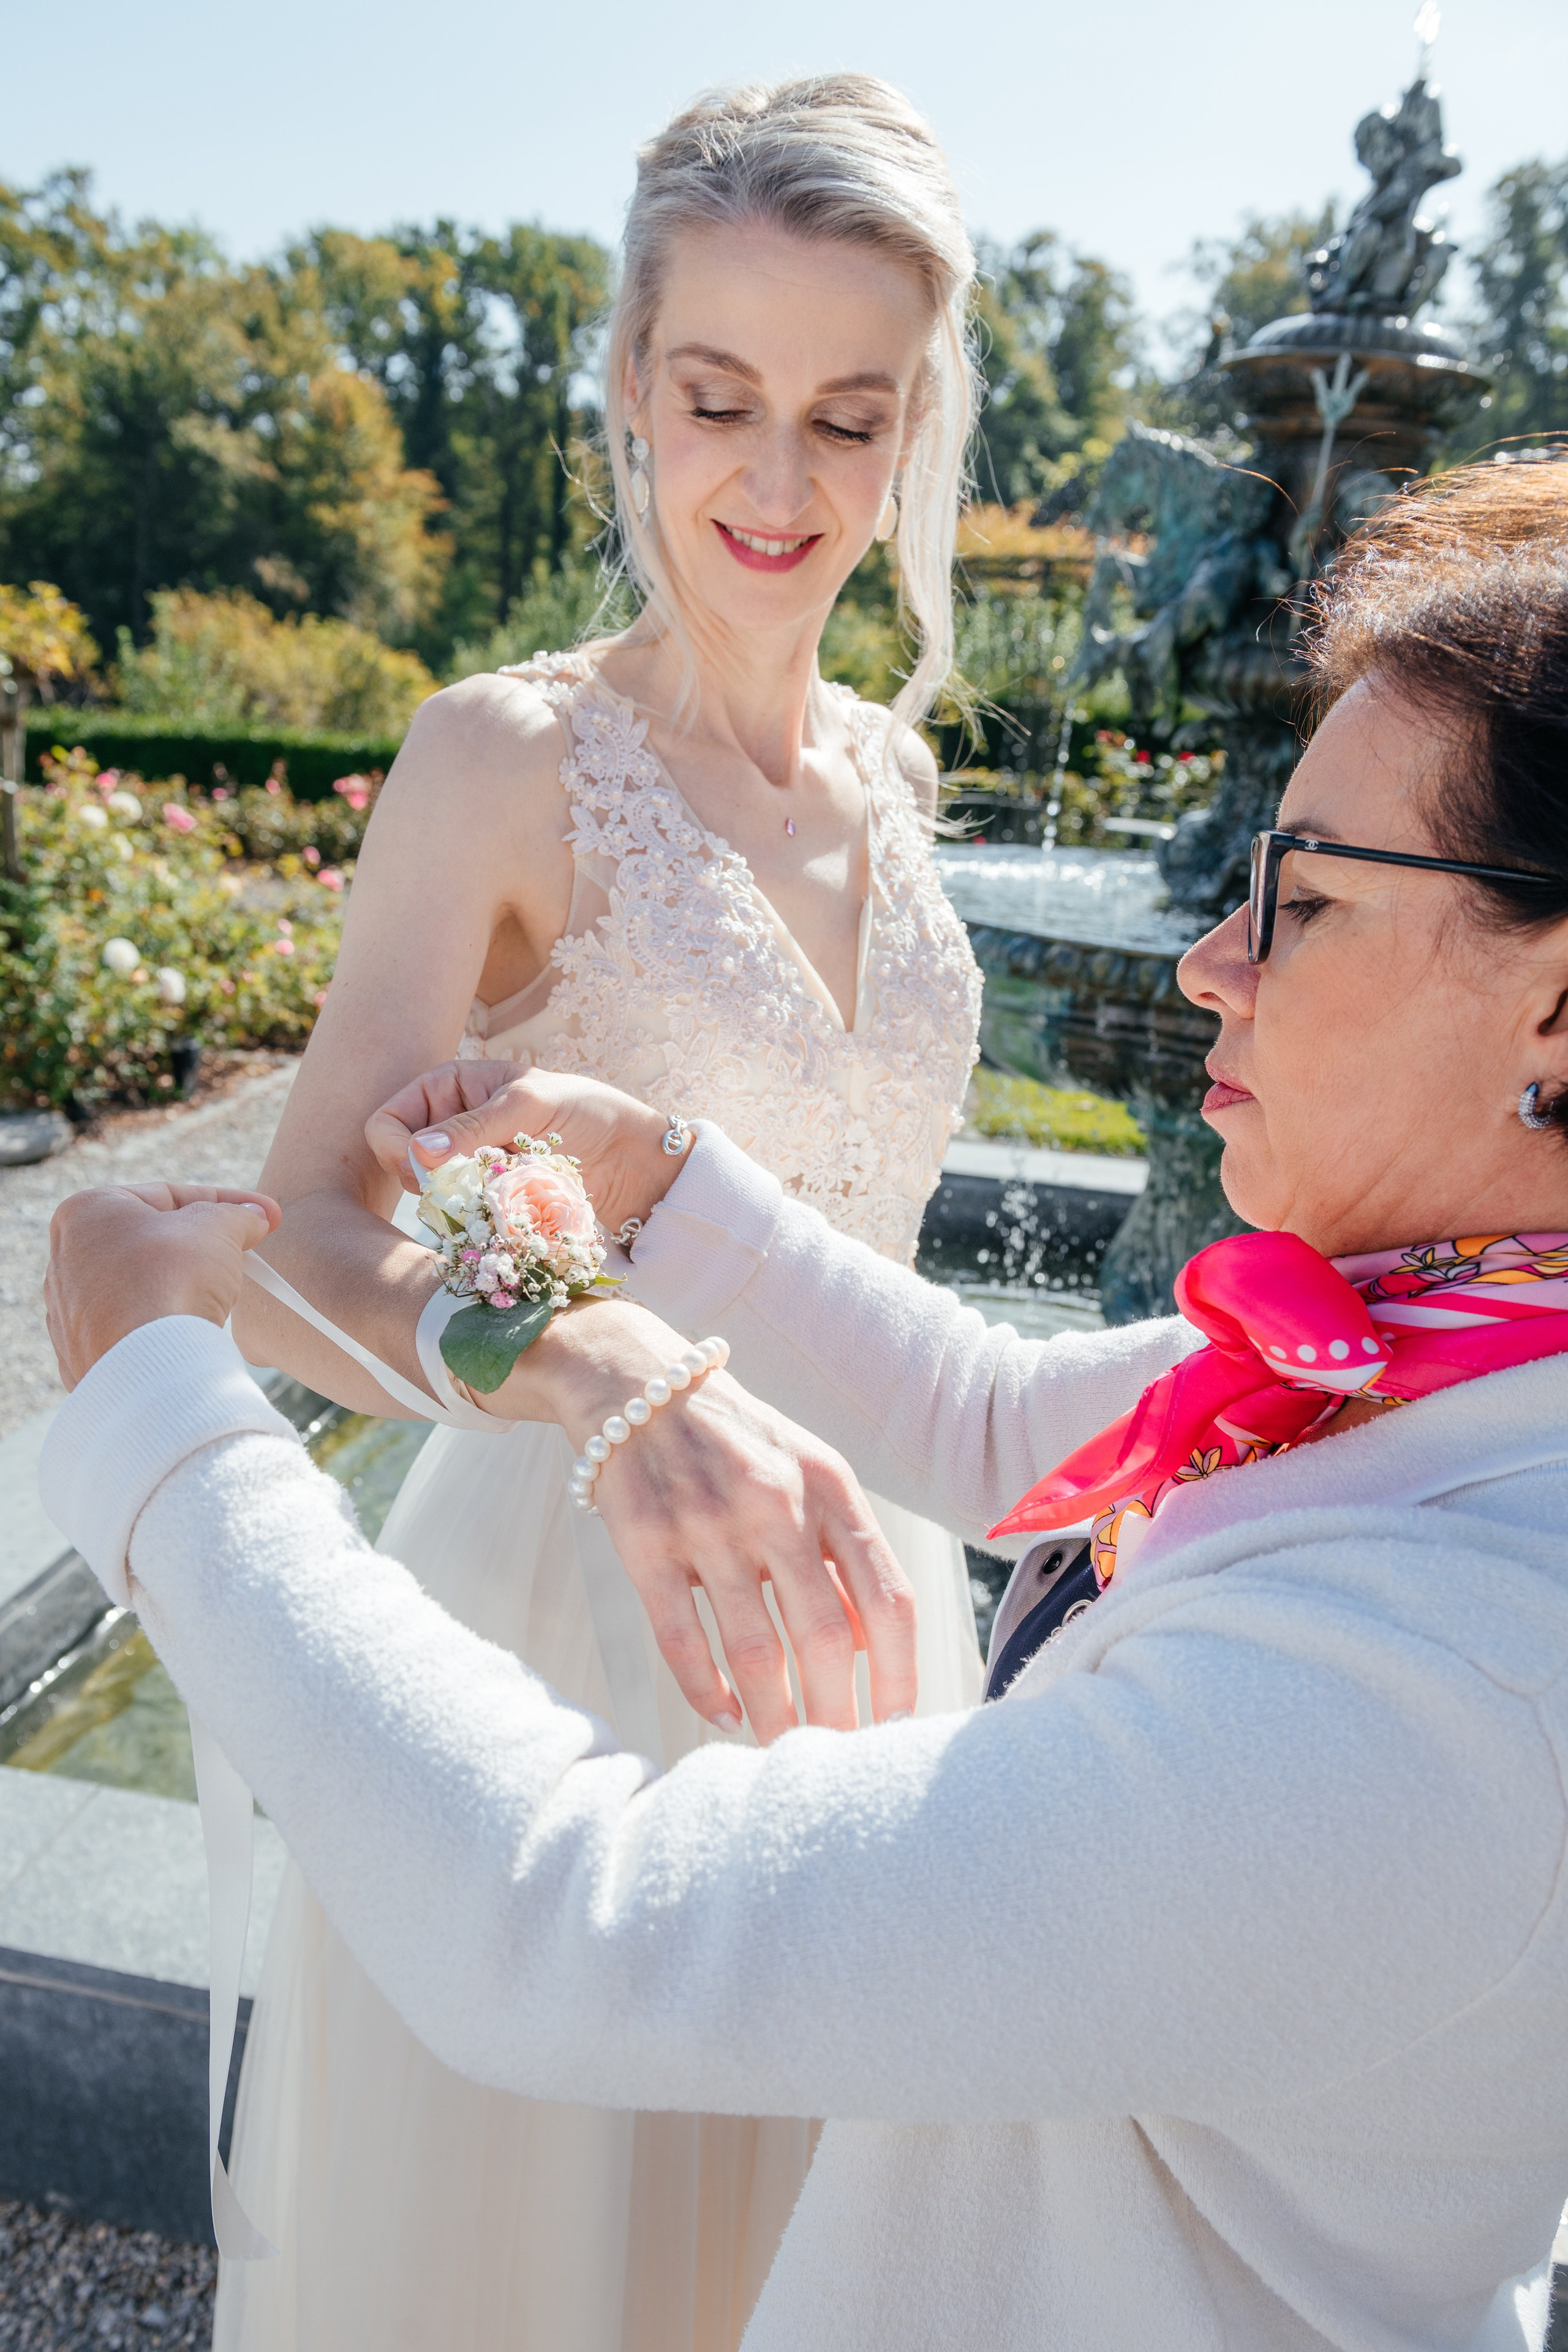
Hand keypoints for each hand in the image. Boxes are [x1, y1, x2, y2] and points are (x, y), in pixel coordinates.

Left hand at [46, 1183, 281, 1389]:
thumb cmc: (172, 1280)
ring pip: (142, 1285)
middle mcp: (66, 1258)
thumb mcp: (218, 1227)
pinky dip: (162, 1321)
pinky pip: (132, 1326)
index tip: (263, 1216)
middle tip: (244, 1251)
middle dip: (202, 1245)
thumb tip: (252, 1218)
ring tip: (221, 1294)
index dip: (226, 1203)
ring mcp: (69, 1310)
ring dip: (183, 1284)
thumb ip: (236, 1214)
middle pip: (153, 1241)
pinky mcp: (80, 1351)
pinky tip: (190, 1327)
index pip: (169, 1196)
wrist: (148, 1363)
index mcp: (88, 1212)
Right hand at [366, 1061, 679, 1241]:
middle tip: (482, 1179)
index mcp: (447, 1088)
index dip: (399, 1150)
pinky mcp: (486, 1202)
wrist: (629, 1157)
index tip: (433, 1170)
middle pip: (402, 1167)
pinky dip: (483, 1218)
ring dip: (466, 1200)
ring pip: (432, 1199)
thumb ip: (475, 1126)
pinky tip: (516, 1207)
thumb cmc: (585, 1112)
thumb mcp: (530, 1105)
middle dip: (437, 1180)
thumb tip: (418, 1153)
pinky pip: (462, 1220)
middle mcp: (448, 1127)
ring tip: (510, 1186)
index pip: (387, 1123)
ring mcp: (466, 1167)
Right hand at [515, 1299, 917, 1739]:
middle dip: (836, 1712)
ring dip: (774, 1714)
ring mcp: (706, 1524)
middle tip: (837, 1752)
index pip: (886, 1598)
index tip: (897, 1721)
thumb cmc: (740, 1443)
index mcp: (829, 1487)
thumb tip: (870, 1649)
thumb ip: (843, 1550)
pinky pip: (682, 1641)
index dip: (899, 1672)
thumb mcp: (810, 1473)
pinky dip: (706, 1692)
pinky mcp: (645, 1544)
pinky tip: (724, 1716)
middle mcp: (773, 1503)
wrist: (638, 1385)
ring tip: (783, 1745)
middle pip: (823, 1638)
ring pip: (754, 1651)